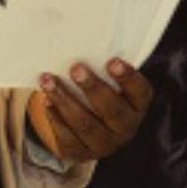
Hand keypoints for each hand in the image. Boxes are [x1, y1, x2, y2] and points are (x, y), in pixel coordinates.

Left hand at [27, 60, 152, 164]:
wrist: (94, 125)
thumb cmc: (102, 90)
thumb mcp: (110, 80)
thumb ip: (104, 65)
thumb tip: (82, 34)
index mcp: (138, 105)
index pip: (139, 92)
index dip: (127, 78)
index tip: (112, 61)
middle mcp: (126, 128)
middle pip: (112, 110)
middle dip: (92, 88)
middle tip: (76, 68)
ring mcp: (104, 144)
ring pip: (85, 125)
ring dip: (64, 100)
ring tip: (48, 80)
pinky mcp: (82, 153)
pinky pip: (67, 138)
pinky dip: (55, 118)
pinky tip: (46, 100)